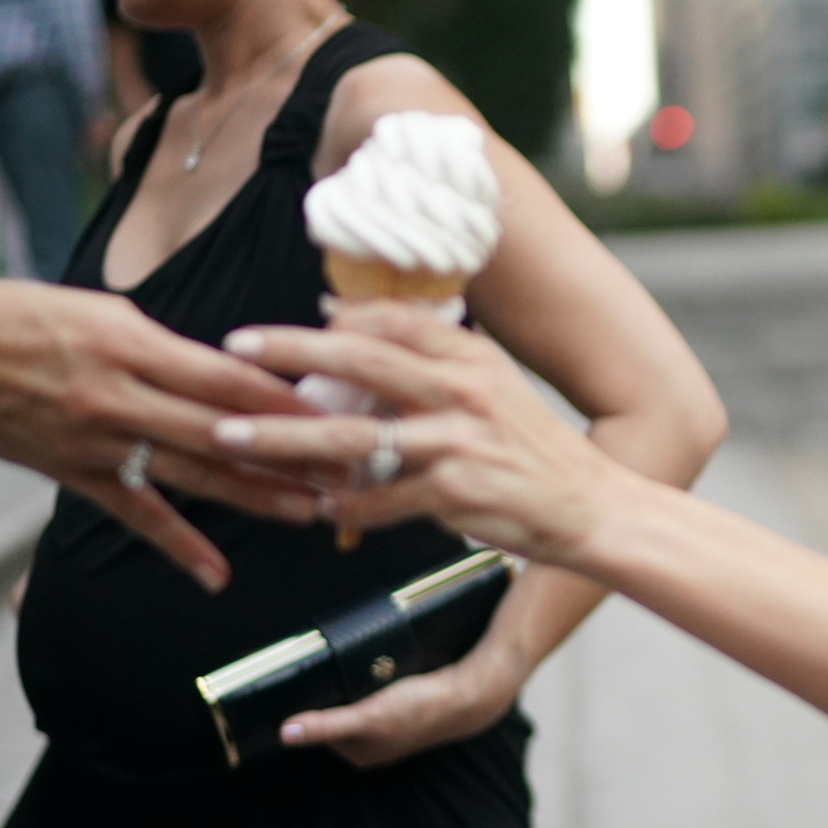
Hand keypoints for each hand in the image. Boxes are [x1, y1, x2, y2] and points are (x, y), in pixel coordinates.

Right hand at [0, 279, 323, 589]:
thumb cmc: (16, 316)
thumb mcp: (98, 311)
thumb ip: (162, 346)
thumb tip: (225, 370)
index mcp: (130, 344)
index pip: (223, 375)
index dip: (284, 396)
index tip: (336, 409)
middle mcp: (118, 395)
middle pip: (223, 429)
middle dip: (291, 450)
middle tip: (349, 467)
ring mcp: (95, 440)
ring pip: (192, 474)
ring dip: (255, 495)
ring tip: (312, 512)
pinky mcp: (72, 473)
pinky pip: (136, 514)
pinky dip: (179, 546)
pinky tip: (217, 574)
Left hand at [211, 302, 618, 564]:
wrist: (591, 505)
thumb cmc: (532, 448)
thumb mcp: (490, 385)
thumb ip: (429, 360)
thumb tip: (347, 330)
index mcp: (470, 358)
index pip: (392, 321)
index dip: (331, 320)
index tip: (280, 325)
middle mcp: (463, 391)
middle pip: (361, 362)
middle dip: (290, 353)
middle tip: (235, 351)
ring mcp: (458, 441)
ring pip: (354, 437)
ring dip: (285, 437)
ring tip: (236, 437)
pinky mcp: (456, 492)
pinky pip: (381, 498)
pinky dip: (344, 506)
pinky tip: (317, 508)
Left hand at [279, 634, 529, 768]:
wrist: (469, 693)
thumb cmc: (421, 709)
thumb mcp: (368, 718)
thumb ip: (326, 726)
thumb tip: (285, 734)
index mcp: (358, 753)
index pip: (318, 728)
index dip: (310, 706)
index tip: (303, 683)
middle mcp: (371, 743)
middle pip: (335, 714)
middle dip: (331, 693)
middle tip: (330, 669)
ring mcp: (387, 726)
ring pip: (354, 703)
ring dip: (349, 685)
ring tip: (349, 666)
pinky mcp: (401, 707)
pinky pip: (372, 693)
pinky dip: (368, 681)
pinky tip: (372, 668)